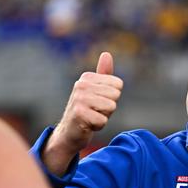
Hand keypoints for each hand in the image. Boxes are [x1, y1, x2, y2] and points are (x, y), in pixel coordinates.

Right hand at [43, 52, 122, 175]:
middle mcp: (81, 85)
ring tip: (91, 117)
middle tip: (94, 112)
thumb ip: (103, 74)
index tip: (98, 102)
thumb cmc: (86, 111)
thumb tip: (106, 54)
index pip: (118, 85)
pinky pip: (103, 121)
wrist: (69, 133)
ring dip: (103, 117)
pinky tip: (87, 125)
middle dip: (108, 108)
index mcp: (86, 77)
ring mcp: (79, 99)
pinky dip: (98, 126)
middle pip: (115, 96)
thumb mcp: (96, 91)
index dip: (112, 97)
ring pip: (111, 107)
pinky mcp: (79, 114)